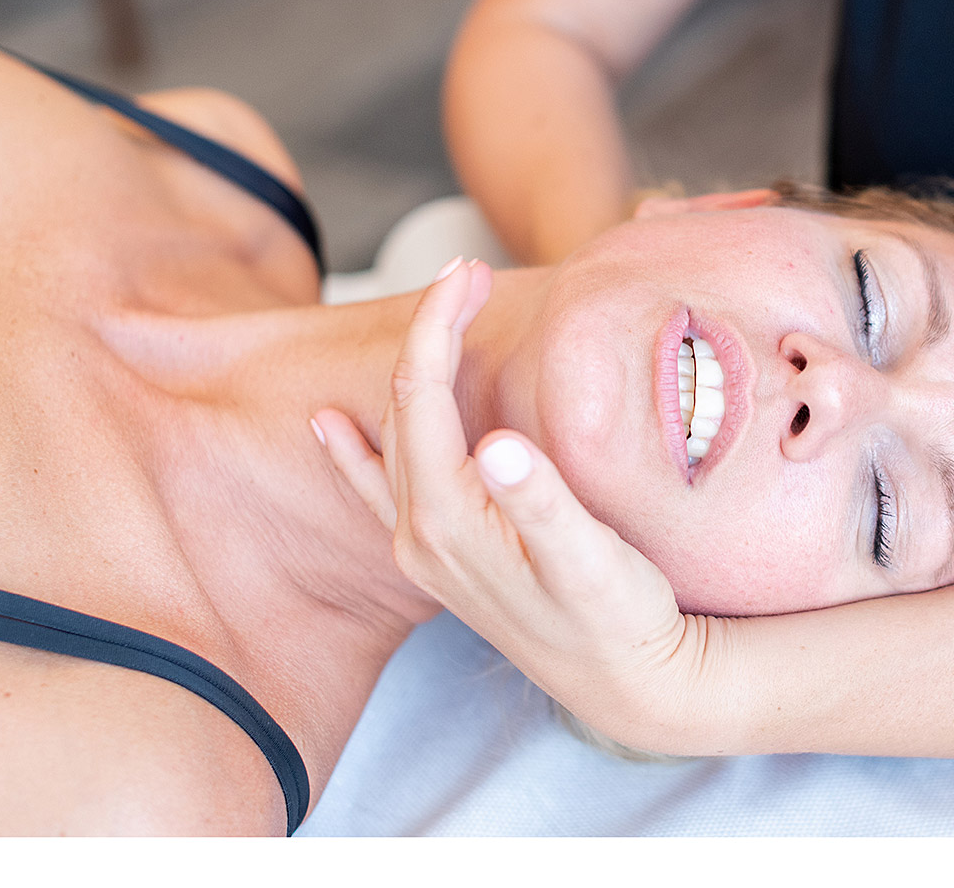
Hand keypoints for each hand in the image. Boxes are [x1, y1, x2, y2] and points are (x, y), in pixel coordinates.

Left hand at [312, 257, 746, 754]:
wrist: (626, 683)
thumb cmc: (619, 615)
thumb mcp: (590, 558)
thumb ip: (540, 502)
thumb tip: (500, 446)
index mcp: (448, 520)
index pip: (423, 395)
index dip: (440, 325)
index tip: (471, 271)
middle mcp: (419, 535)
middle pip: (404, 408)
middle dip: (431, 333)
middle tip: (471, 274)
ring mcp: (422, 550)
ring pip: (393, 439)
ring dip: (408, 374)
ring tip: (437, 317)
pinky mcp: (439, 559)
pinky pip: (377, 490)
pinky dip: (352, 452)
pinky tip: (327, 427)